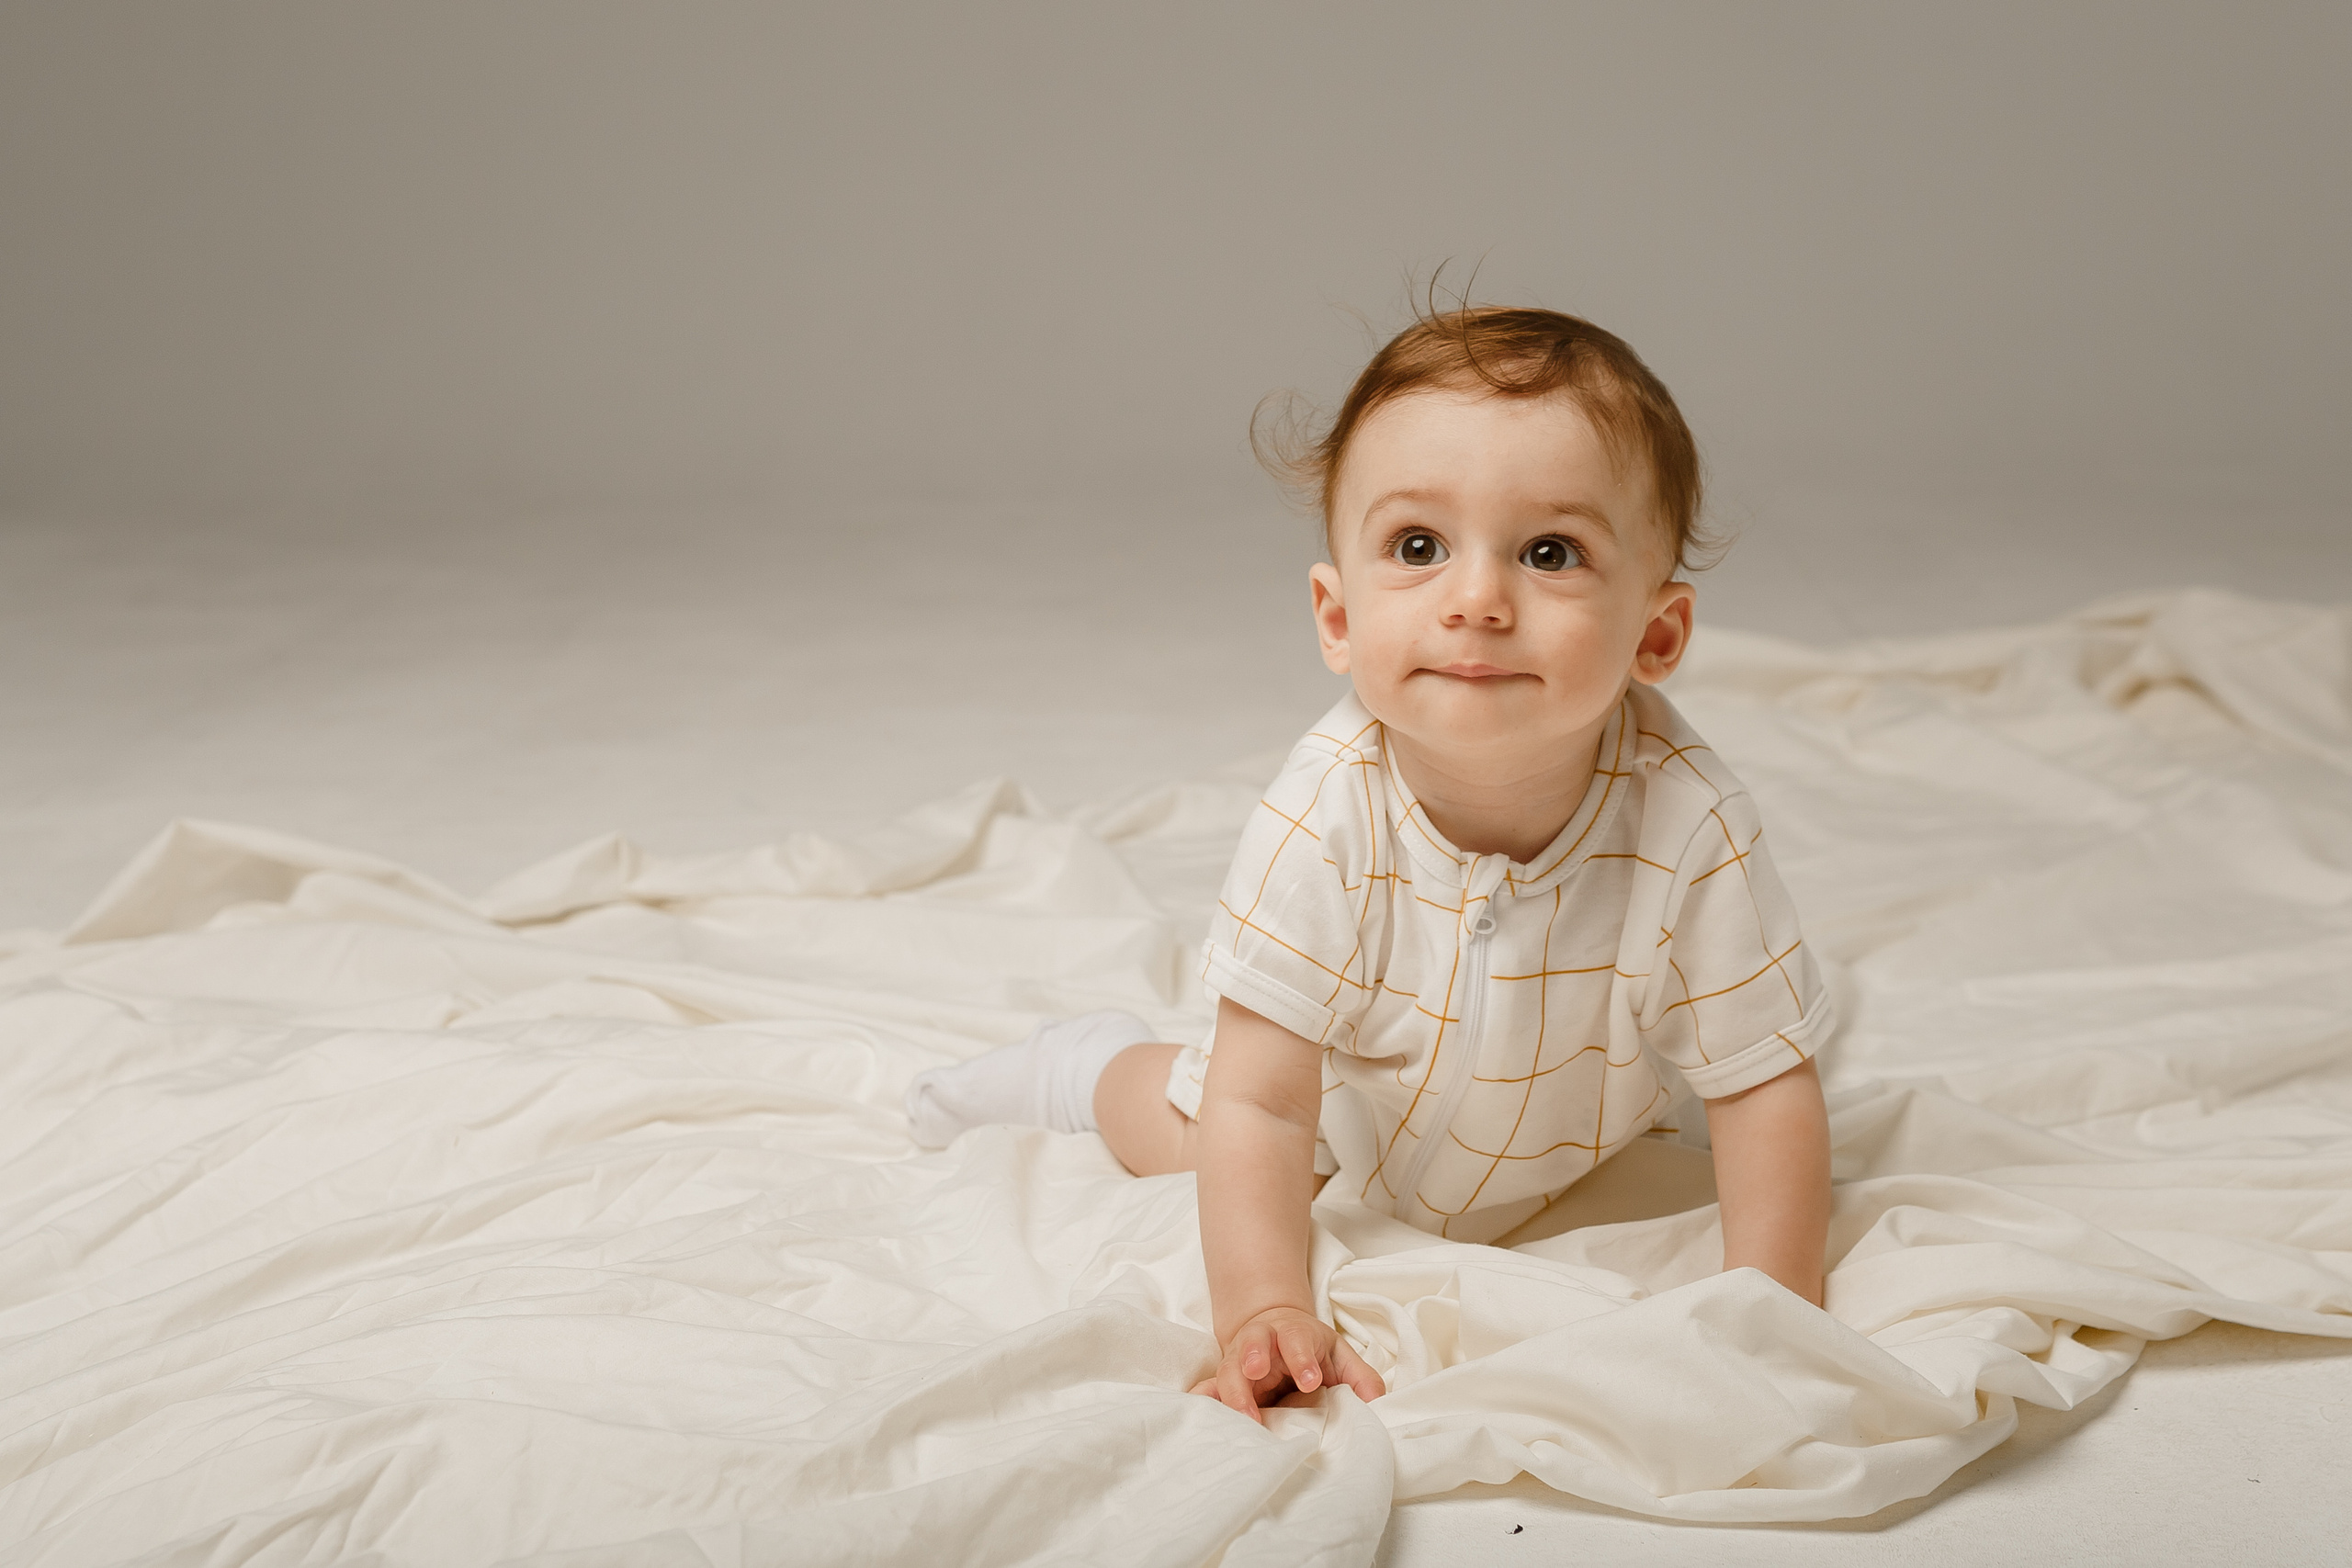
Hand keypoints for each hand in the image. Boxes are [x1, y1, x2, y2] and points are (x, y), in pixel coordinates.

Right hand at [1190, 1305, 1385, 1423]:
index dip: (1302, 1357)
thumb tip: (1376, 1402)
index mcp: (1294, 1333)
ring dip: (1231, 1386)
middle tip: (1257, 1373)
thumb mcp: (1338, 1355)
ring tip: (1242, 1413)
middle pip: (1254, 1342)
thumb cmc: (1310, 1350)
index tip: (1311, 1380)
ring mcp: (1239, 1362)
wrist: (1274, 1333)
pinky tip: (1199, 1409)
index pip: (1297, 1339)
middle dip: (1254, 1355)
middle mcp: (1262, 1343)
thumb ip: (1359, 1377)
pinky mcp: (1225, 1382)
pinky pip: (1209, 1387)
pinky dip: (1203, 1397)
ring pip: (1229, 1367)